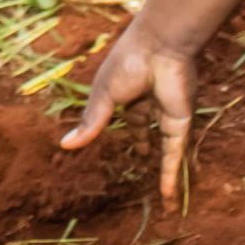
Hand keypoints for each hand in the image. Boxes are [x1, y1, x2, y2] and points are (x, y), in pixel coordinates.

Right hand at [58, 18, 198, 204]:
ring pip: (164, 147)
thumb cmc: (127, 64)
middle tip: (138, 159)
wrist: (160, 48)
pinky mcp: (180, 124)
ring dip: (163, 169)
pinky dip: (171, 175)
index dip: (115, 128)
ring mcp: (166, 115)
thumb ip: (91, 123)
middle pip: (145, 129)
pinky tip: (168, 197)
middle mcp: (148, 104)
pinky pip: (175, 154)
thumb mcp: (103, 96)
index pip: (122, 116)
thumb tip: (64, 145)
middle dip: (142, 143)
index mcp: (127, 93)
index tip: (107, 140)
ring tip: (161, 192)